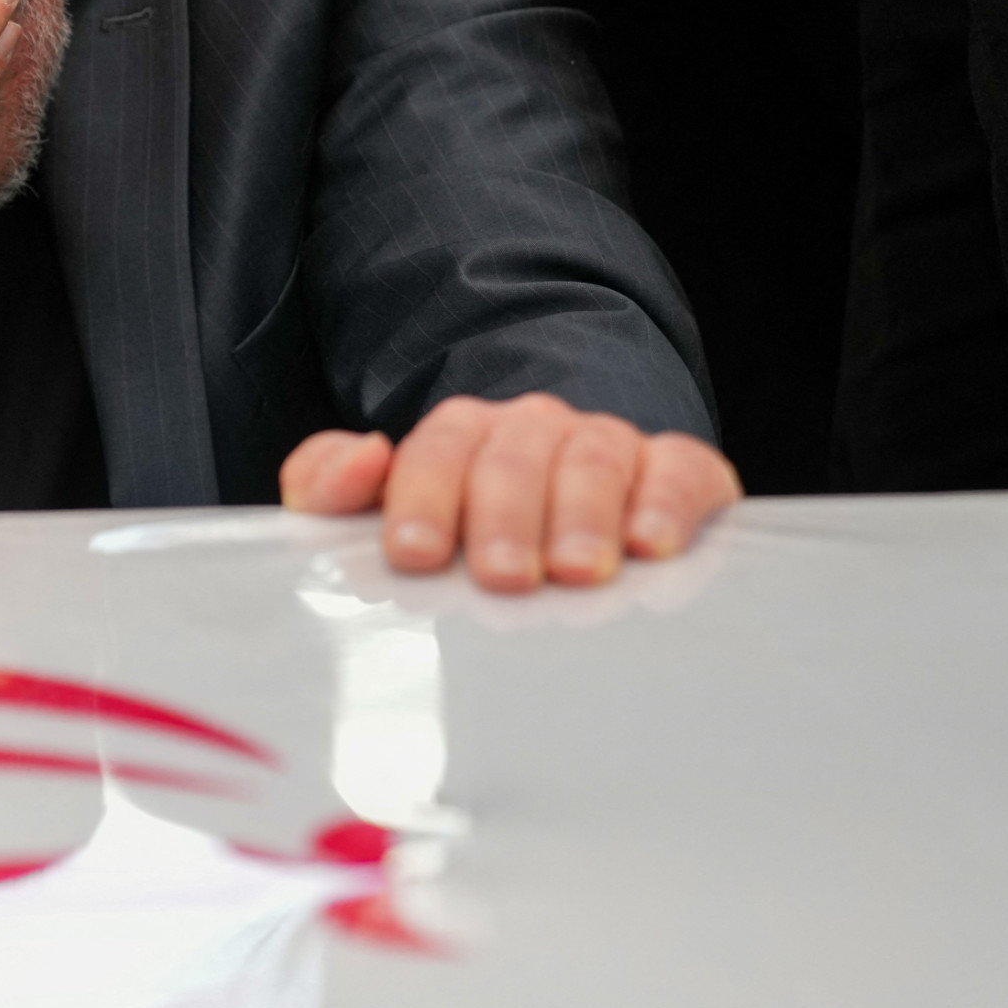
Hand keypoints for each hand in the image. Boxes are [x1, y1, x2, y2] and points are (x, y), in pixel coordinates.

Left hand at [280, 395, 741, 592]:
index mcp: (461, 435)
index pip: (436, 451)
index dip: (422, 498)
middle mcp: (534, 430)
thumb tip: (362, 456)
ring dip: (582, 515)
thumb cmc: (461, 530)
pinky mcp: (676, 469)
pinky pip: (677, 469)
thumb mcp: (381, 511)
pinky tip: (652, 544)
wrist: (572, 508)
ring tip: (576, 572)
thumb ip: (330, 485)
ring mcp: (607, 445)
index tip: (414, 553)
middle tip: (502, 577)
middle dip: (504, 516)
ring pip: (593, 460)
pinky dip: (666, 502)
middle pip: (513, 457)